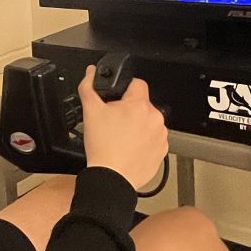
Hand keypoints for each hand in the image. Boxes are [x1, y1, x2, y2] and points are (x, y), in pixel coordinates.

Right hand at [78, 66, 167, 188]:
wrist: (111, 178)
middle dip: (130, 110)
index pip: (138, 83)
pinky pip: (153, 139)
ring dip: (138, 126)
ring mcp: (161, 135)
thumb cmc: (103, 147)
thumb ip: (88, 87)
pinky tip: (130, 148)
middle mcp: (155, 118)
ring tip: (122, 138)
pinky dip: (144, 142)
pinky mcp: (162, 151)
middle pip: (142, 104)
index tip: (117, 100)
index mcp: (139, 105)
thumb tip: (90, 73)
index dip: (125, 89)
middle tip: (114, 123)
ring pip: (148, 122)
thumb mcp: (90, 112)